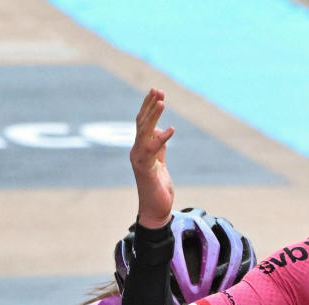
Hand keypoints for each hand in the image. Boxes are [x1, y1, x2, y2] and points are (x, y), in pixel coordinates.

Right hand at [130, 88, 176, 228]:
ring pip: (144, 132)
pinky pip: (153, 150)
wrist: (155, 210)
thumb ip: (159, 146)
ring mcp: (140, 160)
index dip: (149, 107)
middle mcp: (137, 151)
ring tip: (162, 101)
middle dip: (150, 105)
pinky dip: (162, 139)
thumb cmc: (157, 188)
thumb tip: (162, 130)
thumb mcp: (160, 162)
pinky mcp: (146, 169)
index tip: (157, 92)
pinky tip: (171, 129)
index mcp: (141, 148)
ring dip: (153, 116)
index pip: (143, 123)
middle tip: (158, 90)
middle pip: (141, 123)